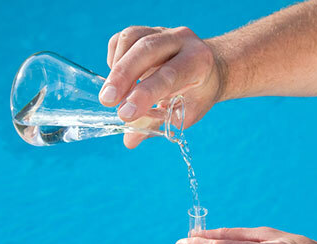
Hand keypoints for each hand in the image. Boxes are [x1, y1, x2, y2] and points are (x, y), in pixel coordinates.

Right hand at [99, 26, 223, 147]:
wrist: (210, 69)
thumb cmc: (198, 94)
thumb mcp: (187, 112)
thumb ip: (159, 123)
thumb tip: (130, 140)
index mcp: (198, 61)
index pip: (169, 75)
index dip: (145, 94)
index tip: (125, 114)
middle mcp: (181, 39)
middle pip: (146, 49)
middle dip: (123, 76)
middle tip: (107, 101)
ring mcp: (162, 31)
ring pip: (131, 38)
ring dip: (116, 68)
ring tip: (111, 96)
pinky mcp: (146, 31)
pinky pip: (122, 39)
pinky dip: (114, 59)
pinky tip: (117, 80)